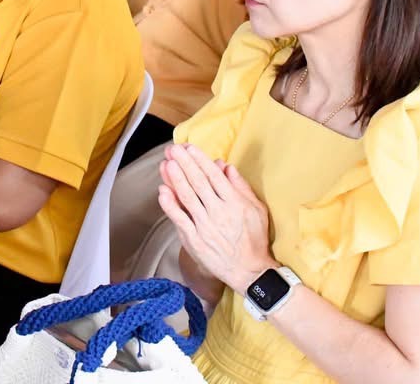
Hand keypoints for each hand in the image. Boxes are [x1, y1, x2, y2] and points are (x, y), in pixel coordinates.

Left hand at [157, 144, 276, 292]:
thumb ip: (241, 187)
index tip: (189, 148)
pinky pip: (180, 219)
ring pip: (188, 197)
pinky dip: (170, 205)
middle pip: (198, 183)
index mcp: (234, 202)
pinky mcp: (196, 240)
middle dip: (184, 164)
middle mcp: (219, 212)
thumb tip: (226, 167)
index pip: (213, 176)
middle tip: (173, 150)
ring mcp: (206, 226)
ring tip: (166, 164)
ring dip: (175, 179)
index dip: (200, 161)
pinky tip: (163, 192)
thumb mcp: (257, 209)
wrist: (250, 271)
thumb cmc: (255, 240)